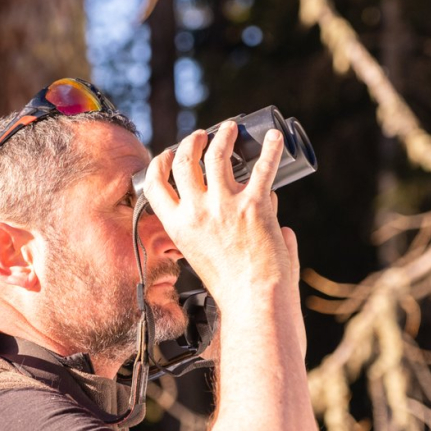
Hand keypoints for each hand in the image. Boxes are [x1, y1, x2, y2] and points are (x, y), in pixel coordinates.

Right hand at [142, 122, 305, 356]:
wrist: (254, 301)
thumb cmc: (232, 287)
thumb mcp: (202, 258)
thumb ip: (212, 234)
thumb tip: (248, 217)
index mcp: (177, 226)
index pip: (154, 185)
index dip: (159, 163)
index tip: (168, 154)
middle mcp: (196, 212)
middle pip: (184, 161)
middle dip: (192, 141)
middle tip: (203, 136)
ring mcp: (224, 205)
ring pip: (217, 154)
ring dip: (223, 136)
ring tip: (230, 129)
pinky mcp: (254, 204)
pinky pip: (263, 167)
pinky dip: (271, 149)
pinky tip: (276, 138)